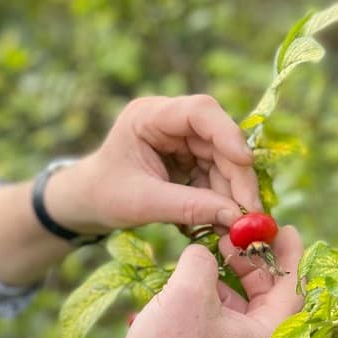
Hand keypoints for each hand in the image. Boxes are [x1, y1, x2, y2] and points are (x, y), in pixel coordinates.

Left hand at [44, 95, 260, 235]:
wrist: (87, 203)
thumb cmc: (103, 195)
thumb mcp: (141, 203)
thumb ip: (187, 206)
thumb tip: (235, 217)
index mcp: (149, 116)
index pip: (199, 111)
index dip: (227, 133)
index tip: (245, 163)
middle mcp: (169, 121)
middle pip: (218, 139)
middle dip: (236, 176)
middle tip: (250, 213)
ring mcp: (181, 139)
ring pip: (223, 159)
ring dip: (231, 192)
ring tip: (234, 226)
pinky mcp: (188, 158)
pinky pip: (216, 174)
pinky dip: (220, 198)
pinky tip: (221, 221)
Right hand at [106, 224, 304, 337]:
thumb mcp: (188, 291)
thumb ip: (202, 260)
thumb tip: (203, 256)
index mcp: (270, 337)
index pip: (293, 287)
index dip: (288, 253)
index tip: (281, 227)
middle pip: (268, 301)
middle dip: (251, 266)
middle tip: (234, 238)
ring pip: (240, 315)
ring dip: (225, 284)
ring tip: (203, 261)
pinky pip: (220, 331)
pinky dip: (208, 306)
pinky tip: (181, 294)